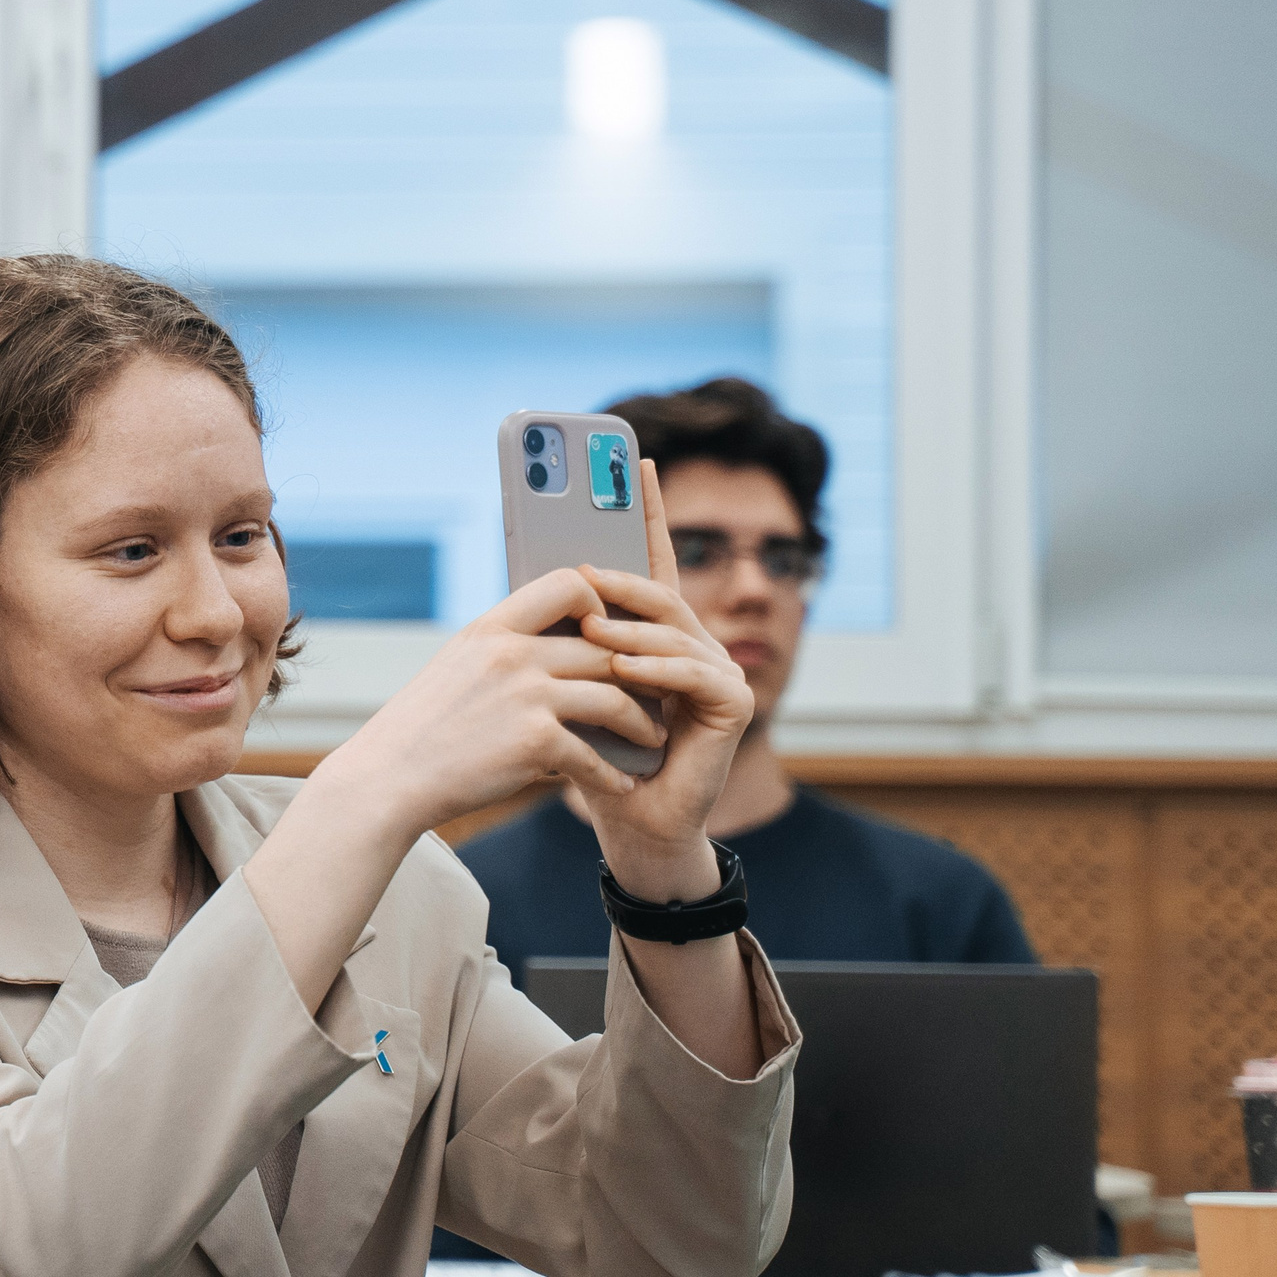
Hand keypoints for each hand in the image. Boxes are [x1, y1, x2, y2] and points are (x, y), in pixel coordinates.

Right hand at [306, 566, 665, 848]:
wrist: (386, 780)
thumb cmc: (422, 729)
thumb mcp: (457, 667)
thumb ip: (503, 649)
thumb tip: (553, 644)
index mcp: (491, 627)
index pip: (568, 584)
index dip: (601, 603)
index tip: (611, 634)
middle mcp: (511, 653)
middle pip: (604, 648)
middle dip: (640, 672)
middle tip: (661, 691)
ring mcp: (525, 697)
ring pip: (614, 698)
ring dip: (641, 724)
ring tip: (652, 739)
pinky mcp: (534, 744)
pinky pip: (594, 756)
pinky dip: (613, 774)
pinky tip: (622, 784)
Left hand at [571, 458, 754, 900]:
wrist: (629, 818)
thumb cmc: (597, 754)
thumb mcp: (573, 684)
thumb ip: (572, 635)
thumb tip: (542, 577)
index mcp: (660, 633)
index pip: (653, 560)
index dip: (647, 510)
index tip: (635, 459)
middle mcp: (697, 643)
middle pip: (659, 593)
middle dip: (620, 577)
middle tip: (582, 569)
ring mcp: (721, 671)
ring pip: (672, 632)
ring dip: (627, 630)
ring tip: (590, 630)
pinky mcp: (735, 703)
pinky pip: (693, 673)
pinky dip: (654, 669)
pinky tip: (621, 669)